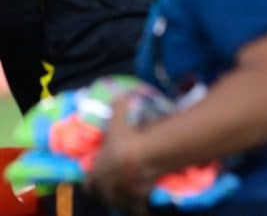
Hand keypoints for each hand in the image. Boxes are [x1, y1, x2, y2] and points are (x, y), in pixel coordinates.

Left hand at [86, 98, 154, 215]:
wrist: (144, 156)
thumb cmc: (126, 139)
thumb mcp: (118, 120)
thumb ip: (117, 108)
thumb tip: (120, 95)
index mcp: (96, 173)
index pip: (89, 183)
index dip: (94, 179)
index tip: (99, 174)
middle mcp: (106, 188)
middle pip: (103, 195)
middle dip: (108, 190)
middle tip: (117, 182)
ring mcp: (121, 196)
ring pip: (119, 203)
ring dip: (122, 199)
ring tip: (131, 193)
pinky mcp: (137, 201)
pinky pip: (137, 209)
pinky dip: (140, 208)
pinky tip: (144, 207)